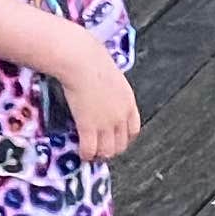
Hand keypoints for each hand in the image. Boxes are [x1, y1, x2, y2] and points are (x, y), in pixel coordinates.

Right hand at [56, 34, 139, 161]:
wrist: (82, 62)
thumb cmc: (93, 61)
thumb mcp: (112, 77)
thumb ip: (113, 91)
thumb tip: (105, 94)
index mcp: (128, 102)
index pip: (133, 130)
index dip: (125, 139)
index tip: (117, 141)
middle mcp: (120, 115)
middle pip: (121, 144)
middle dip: (112, 149)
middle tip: (101, 150)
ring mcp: (106, 123)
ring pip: (107, 151)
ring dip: (99, 154)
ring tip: (91, 153)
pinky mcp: (89, 126)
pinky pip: (89, 149)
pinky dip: (86, 154)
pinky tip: (81, 153)